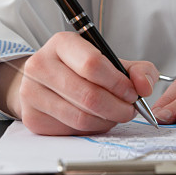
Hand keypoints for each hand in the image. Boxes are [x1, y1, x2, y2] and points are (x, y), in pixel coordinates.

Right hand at [0, 32, 158, 135]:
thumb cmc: (84, 70)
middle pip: (89, 95)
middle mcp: (41, 65)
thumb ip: (139, 70)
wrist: (48, 81)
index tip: (132, 93)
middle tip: (130, 109)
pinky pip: (71, 130)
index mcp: (62, 44)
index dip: (119, 83)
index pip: (93, 65)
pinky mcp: (32, 118)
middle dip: (118, 107)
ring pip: (81, 117)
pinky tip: (97, 119)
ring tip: (116, 114)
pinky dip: (92, 129)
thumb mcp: (114, 61)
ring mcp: (31, 93)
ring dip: (108, 121)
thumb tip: (144, 86)